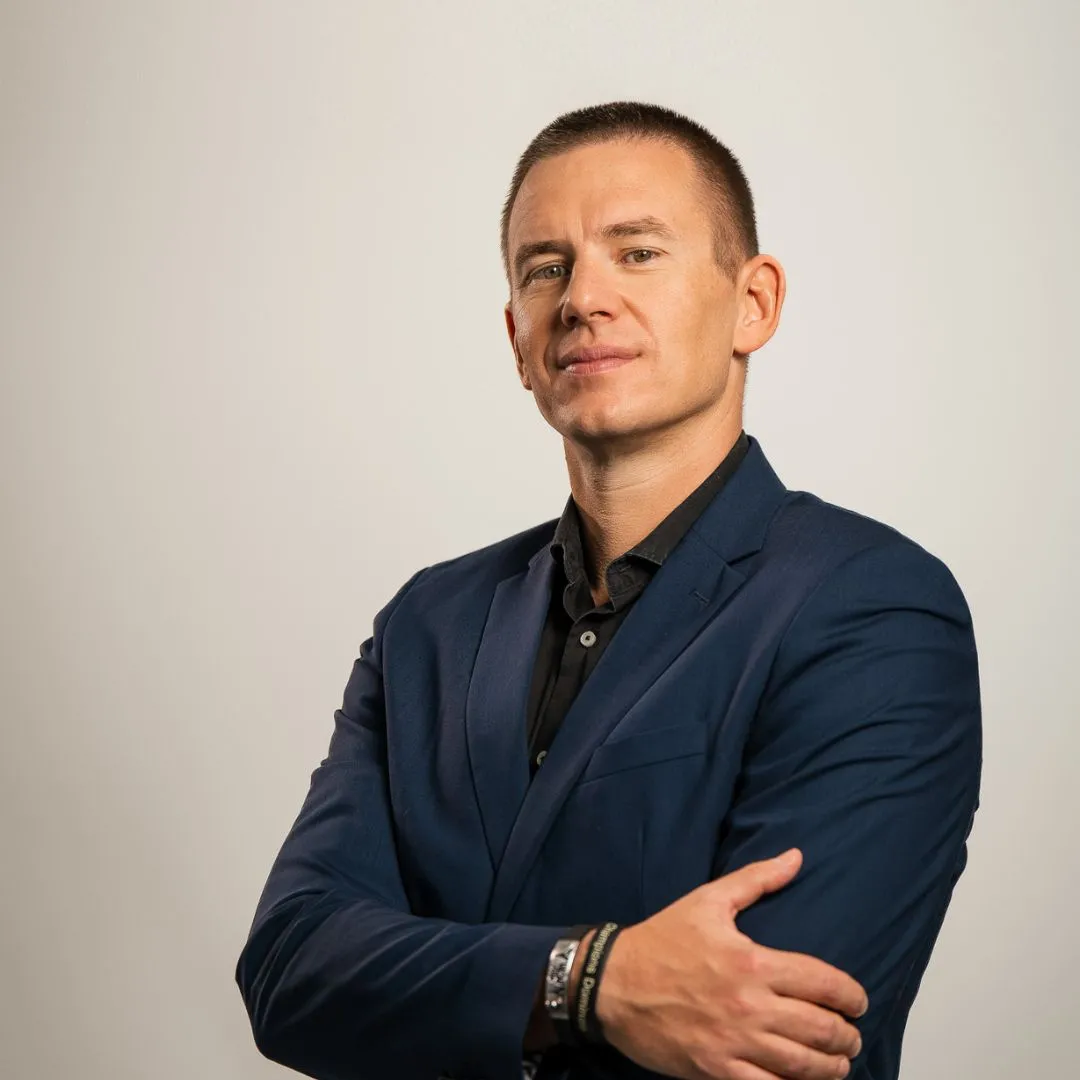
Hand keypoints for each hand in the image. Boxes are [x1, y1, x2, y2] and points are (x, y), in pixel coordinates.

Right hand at [596, 849, 866, 1079]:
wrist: (612, 983)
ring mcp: (733, 1042)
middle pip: (820, 1028)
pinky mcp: (716, 1070)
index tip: (858, 1000)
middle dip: (847, 1035)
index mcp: (751, 962)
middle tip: (852, 1035)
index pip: (822, 982)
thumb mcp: (708, 901)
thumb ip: (757, 879)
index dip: (850, 995)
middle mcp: (749, 1005)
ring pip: (802, 1065)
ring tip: (839, 1063)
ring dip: (831, 1067)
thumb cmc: (661, 941)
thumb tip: (795, 857)